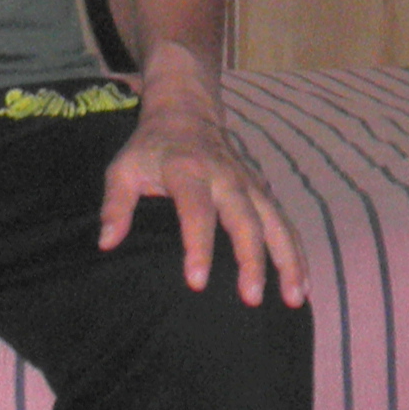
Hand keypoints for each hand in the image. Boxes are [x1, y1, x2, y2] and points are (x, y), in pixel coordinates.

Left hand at [95, 78, 306, 306]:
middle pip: (245, 219)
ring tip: (294, 298)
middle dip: (251, 260)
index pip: (196, 209)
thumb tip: (107, 242)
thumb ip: (116, 204)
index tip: (197, 281)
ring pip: (275, 222)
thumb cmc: (151, 147)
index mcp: (187, 169)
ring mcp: (249, 182)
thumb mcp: (123, 167)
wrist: (187, 111)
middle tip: (251, 298)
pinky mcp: (263, 190)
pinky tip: (301, 284)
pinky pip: (284, 222)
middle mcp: (225, 176)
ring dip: (287, 259)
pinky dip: (296, 252)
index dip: (197, 245)